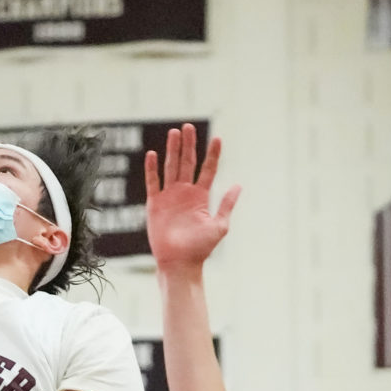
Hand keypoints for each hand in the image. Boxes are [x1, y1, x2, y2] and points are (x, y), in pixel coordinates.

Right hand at [145, 123, 239, 274]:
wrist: (180, 263)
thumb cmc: (200, 249)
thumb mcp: (219, 226)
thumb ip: (226, 204)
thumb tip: (238, 185)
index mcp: (201, 197)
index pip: (208, 169)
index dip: (213, 154)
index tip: (217, 138)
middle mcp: (185, 193)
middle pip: (188, 163)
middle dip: (189, 145)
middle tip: (189, 127)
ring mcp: (169, 197)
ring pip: (171, 167)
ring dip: (172, 150)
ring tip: (174, 133)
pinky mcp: (155, 204)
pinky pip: (153, 182)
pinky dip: (152, 169)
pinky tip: (152, 153)